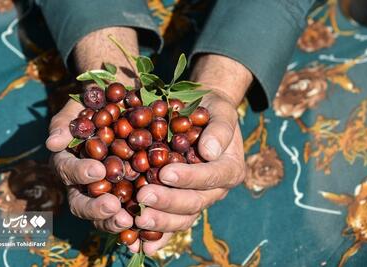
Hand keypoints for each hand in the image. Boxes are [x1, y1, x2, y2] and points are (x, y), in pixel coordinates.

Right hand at [46, 27, 173, 254]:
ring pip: (106, 213)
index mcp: (71, 162)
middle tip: (113, 208)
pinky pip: (130, 210)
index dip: (80, 173)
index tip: (98, 170)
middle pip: (83, 203)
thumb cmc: (98, 100)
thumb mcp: (80, 105)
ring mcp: (107, 189)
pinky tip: (148, 224)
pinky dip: (137, 218)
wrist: (126, 98)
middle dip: (96, 209)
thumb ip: (65, 123)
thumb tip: (52, 144)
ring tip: (131, 220)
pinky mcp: (129, 191)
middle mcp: (86, 182)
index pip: (69, 172)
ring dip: (114, 220)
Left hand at [128, 54, 252, 254]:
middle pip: (195, 202)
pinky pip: (171, 224)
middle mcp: (215, 189)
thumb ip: (220, 129)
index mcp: (229, 168)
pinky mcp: (181, 204)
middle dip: (168, 202)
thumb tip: (210, 152)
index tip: (164, 173)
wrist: (202, 116)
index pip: (212, 177)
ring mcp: (198, 199)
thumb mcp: (220, 111)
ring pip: (183, 218)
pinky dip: (157, 237)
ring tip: (137, 219)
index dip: (189, 178)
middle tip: (142, 197)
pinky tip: (140, 245)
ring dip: (160, 222)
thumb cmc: (211, 111)